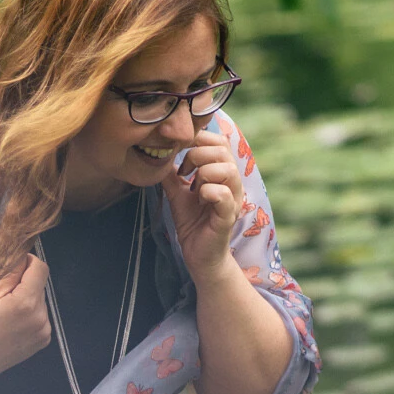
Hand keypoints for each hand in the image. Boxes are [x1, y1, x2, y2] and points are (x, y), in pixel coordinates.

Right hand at [0, 254, 50, 382]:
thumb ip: (11, 273)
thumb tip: (24, 257)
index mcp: (27, 302)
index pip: (40, 268)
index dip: (29, 262)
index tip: (16, 267)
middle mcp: (42, 316)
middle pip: (39, 286)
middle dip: (25, 284)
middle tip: (4, 295)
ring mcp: (45, 330)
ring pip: (40, 302)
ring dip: (28, 300)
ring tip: (8, 314)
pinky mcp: (44, 341)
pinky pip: (41, 318)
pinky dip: (31, 316)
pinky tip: (14, 325)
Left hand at [161, 129, 245, 277]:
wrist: (198, 255)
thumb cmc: (192, 223)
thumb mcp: (177, 193)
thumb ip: (171, 174)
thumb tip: (159, 155)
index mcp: (222, 174)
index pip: (220, 142)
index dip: (199, 139)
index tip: (180, 152)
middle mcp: (232, 184)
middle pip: (224, 150)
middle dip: (197, 155)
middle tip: (184, 173)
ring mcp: (233, 200)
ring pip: (227, 170)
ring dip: (204, 174)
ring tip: (194, 189)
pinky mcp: (228, 216)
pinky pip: (223, 194)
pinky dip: (206, 193)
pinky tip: (199, 201)